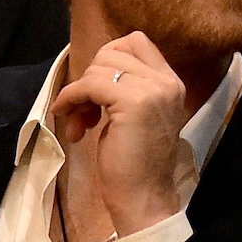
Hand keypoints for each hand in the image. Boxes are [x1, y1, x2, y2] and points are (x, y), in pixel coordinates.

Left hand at [50, 32, 186, 234]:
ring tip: (78, 124)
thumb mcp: (133, 115)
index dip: (106, 59)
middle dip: (89, 77)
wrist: (144, 199)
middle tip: (82, 111)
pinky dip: (71, 98)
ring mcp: (154, 90)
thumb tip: (92, 70)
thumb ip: (123, 88)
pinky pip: (89, 84)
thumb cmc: (133, 164)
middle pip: (113, 51)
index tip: (94, 89)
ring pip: (99, 66)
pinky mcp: (134, 102)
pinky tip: (71, 122)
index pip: (135, 42)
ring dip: (78, 93)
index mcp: (170, 83)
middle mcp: (167, 81)